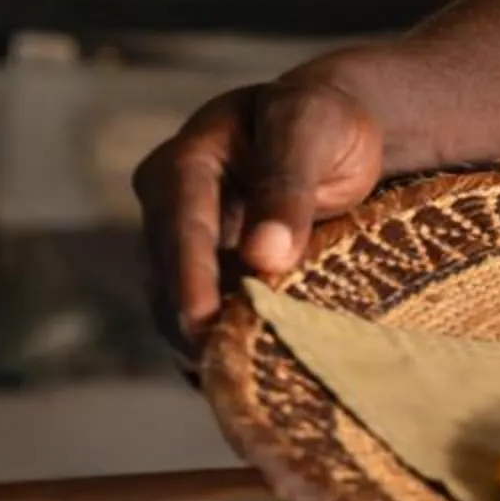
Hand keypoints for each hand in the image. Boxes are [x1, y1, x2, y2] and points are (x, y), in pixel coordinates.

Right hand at [137, 72, 385, 351]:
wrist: (332, 131)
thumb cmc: (322, 122)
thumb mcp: (309, 132)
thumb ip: (288, 187)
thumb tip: (265, 257)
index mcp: (183, 163)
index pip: (179, 225)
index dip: (189, 275)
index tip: (200, 321)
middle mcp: (169, 208)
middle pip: (167, 273)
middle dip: (189, 321)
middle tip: (223, 367)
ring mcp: (183, 246)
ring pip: (177, 303)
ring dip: (204, 339)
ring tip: (240, 377)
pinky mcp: (206, 276)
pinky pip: (203, 316)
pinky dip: (221, 344)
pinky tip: (248, 376)